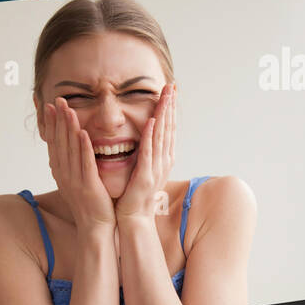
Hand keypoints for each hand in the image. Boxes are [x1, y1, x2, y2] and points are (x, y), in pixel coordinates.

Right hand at [43, 97, 115, 229]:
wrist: (96, 227)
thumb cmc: (90, 203)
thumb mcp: (76, 179)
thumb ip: (73, 162)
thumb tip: (70, 145)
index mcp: (60, 171)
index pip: (54, 142)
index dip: (51, 123)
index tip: (49, 105)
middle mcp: (64, 174)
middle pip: (59, 142)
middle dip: (58, 120)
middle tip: (57, 100)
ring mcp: (74, 180)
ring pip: (70, 149)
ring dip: (69, 128)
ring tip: (68, 110)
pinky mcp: (88, 186)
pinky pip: (85, 164)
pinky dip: (83, 148)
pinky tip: (83, 133)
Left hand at [115, 82, 174, 218]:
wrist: (133, 217)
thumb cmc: (135, 194)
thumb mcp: (145, 169)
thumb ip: (147, 152)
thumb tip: (147, 137)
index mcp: (163, 158)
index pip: (168, 128)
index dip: (170, 109)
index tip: (170, 92)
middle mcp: (164, 160)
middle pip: (169, 128)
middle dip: (170, 106)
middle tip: (171, 86)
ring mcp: (157, 168)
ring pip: (161, 136)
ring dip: (163, 115)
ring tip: (164, 97)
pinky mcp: (146, 175)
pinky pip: (148, 151)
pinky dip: (150, 135)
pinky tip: (151, 121)